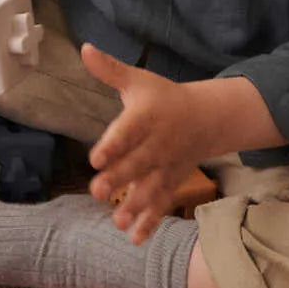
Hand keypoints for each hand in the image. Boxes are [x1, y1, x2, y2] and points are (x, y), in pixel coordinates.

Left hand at [82, 43, 209, 244]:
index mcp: (146, 116)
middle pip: (137, 164)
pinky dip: (151, 221)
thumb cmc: (162, 97)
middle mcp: (157, 143)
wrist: (204, 118)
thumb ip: (110, 69)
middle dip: (119, 179)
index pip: (128, 131)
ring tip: (117, 221)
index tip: (95, 158)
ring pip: (150, 188)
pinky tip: (135, 239)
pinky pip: (163, 203)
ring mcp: (166, 166)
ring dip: (135, 206)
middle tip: (97, 192)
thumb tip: (84, 48)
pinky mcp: (173, 183)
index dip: (113, 145)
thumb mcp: (138, 79)